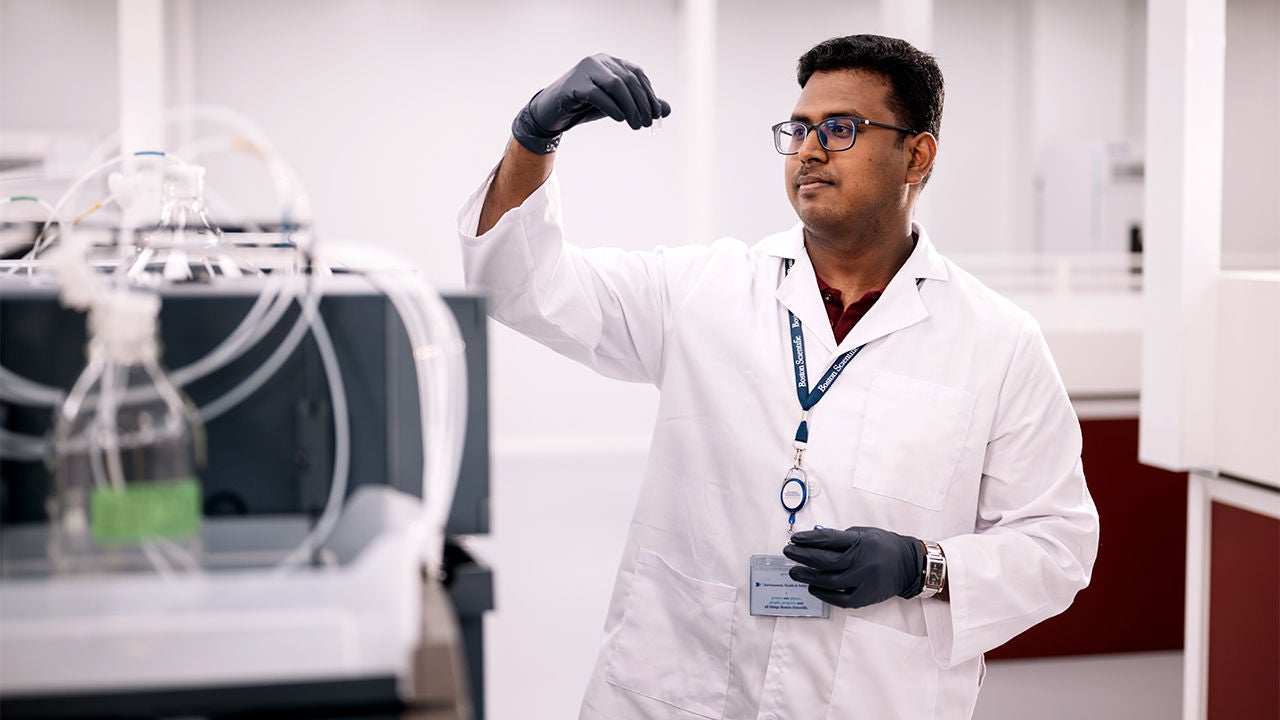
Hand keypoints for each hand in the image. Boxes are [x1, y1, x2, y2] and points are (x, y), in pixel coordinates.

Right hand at [512, 54, 670, 154]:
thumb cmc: (586, 106)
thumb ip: (640, 105)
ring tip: (636, 125)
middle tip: (646, 124)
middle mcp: (599, 61)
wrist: (553, 112)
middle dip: (641, 103)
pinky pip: (597, 94)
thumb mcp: (617, 105)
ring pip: (615, 84)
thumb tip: (667, 109)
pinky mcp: (574, 84)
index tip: (656, 114)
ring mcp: (585, 70)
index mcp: (610, 62)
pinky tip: (620, 119)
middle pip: (628, 80)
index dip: (649, 94)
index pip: (637, 74)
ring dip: (630, 106)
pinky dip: (612, 107)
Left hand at [782, 526, 924, 608]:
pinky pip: (840, 599)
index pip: (829, 539)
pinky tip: (812, 587)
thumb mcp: (864, 533)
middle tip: (788, 553)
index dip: (809, 539)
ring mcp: (864, 581)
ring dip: (809, 576)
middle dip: (803, 557)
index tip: (795, 539)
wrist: (909, 565)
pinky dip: (824, 594)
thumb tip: (815, 542)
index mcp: (861, 542)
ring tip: (794, 572)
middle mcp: (862, 561)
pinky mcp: (866, 597)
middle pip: (826, 561)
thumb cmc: (883, 546)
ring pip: (830, 581)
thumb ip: (842, 538)